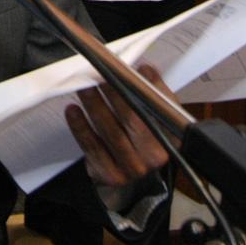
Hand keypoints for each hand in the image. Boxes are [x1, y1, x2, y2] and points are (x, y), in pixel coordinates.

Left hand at [66, 65, 172, 187]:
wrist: (134, 174)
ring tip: (84, 88)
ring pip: (111, 132)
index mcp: (172, 138)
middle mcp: (155, 156)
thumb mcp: (157, 115)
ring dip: (95, 106)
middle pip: (134, 120)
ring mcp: (133, 168)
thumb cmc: (144, 137)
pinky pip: (93, 147)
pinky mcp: (110, 174)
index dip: (146, 88)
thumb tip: (145, 70)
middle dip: (114, 94)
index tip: (132, 71)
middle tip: (100, 75)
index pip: (161, 110)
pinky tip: (73, 110)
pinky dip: (80, 127)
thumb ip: (154, 92)